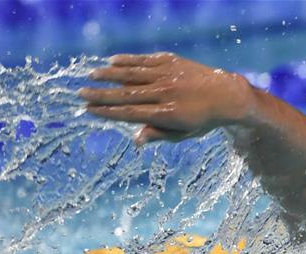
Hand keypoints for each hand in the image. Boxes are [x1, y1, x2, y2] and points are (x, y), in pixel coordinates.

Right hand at [79, 53, 253, 144]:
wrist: (226, 95)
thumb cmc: (201, 120)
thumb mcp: (183, 134)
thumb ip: (158, 135)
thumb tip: (134, 141)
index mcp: (167, 114)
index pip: (130, 112)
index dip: (108, 111)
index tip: (89, 109)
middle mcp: (165, 93)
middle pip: (126, 93)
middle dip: (101, 93)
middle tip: (80, 93)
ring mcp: (168, 75)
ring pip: (133, 73)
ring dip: (110, 74)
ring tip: (91, 75)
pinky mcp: (171, 61)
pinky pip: (145, 60)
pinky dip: (128, 60)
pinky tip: (112, 61)